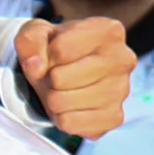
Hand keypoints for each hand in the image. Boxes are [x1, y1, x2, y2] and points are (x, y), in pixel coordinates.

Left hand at [16, 16, 131, 141]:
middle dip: (49, 79)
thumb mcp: (36, 33)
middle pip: (60, 78)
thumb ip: (30, 40)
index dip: (45, 55)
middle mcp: (123, 59)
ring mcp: (122, 90)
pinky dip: (61, 117)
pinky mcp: (114, 117)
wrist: (68, 73)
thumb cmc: (56, 49)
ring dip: (52, 98)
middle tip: (57, 75)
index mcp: (108, 31)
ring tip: (63, 89)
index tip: (52, 55)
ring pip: (61, 102)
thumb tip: (36, 67)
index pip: (60, 50)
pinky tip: (72, 105)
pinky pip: (69, 123)